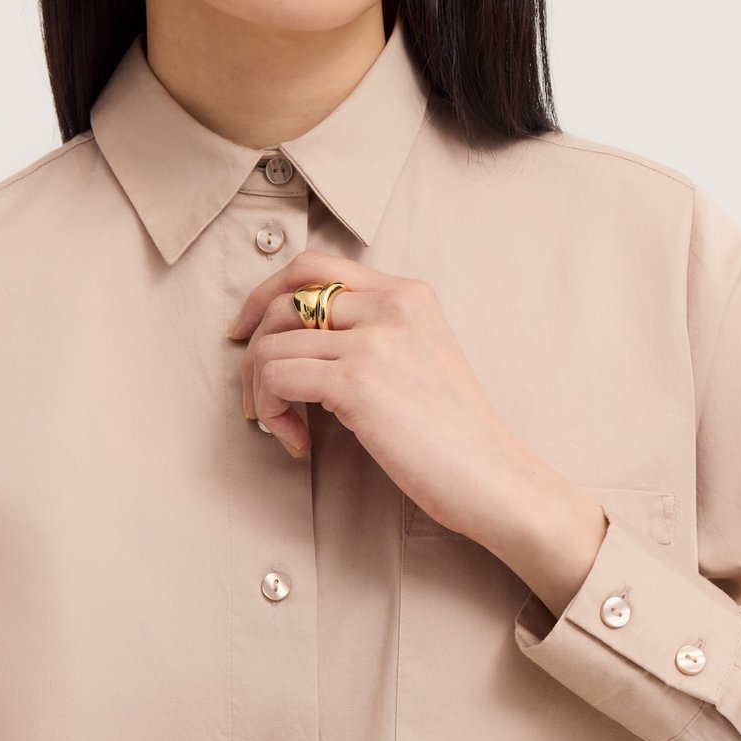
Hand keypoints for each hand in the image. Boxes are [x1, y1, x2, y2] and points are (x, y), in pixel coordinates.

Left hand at [226, 248, 553, 542]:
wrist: (492, 476)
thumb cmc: (455, 433)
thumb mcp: (421, 355)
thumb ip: (374, 330)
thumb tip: (296, 336)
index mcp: (407, 292)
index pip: (313, 265)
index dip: (266, 294)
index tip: (248, 333)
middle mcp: (391, 304)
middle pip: (282, 301)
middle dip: (253, 351)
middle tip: (259, 398)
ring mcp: (374, 340)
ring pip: (270, 345)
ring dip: (261, 393)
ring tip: (284, 427)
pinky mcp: (357, 381)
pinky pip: (275, 378)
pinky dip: (272, 413)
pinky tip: (297, 441)